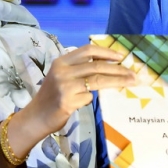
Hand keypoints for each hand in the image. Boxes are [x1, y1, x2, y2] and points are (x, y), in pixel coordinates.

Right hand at [7, 44, 135, 158]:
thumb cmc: (51, 97)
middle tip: (132, 73)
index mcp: (61, 62)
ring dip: (117, 81)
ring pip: (97, 80)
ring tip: (130, 82)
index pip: (87, 50)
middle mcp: (62, 71)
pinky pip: (88, 97)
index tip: (121, 56)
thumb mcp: (61, 77)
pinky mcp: (67, 101)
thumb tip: (108, 66)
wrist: (35, 117)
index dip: (106, 52)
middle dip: (118, 68)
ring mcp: (64, 86)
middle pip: (96, 65)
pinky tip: (83, 102)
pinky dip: (90, 99)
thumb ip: (79, 70)